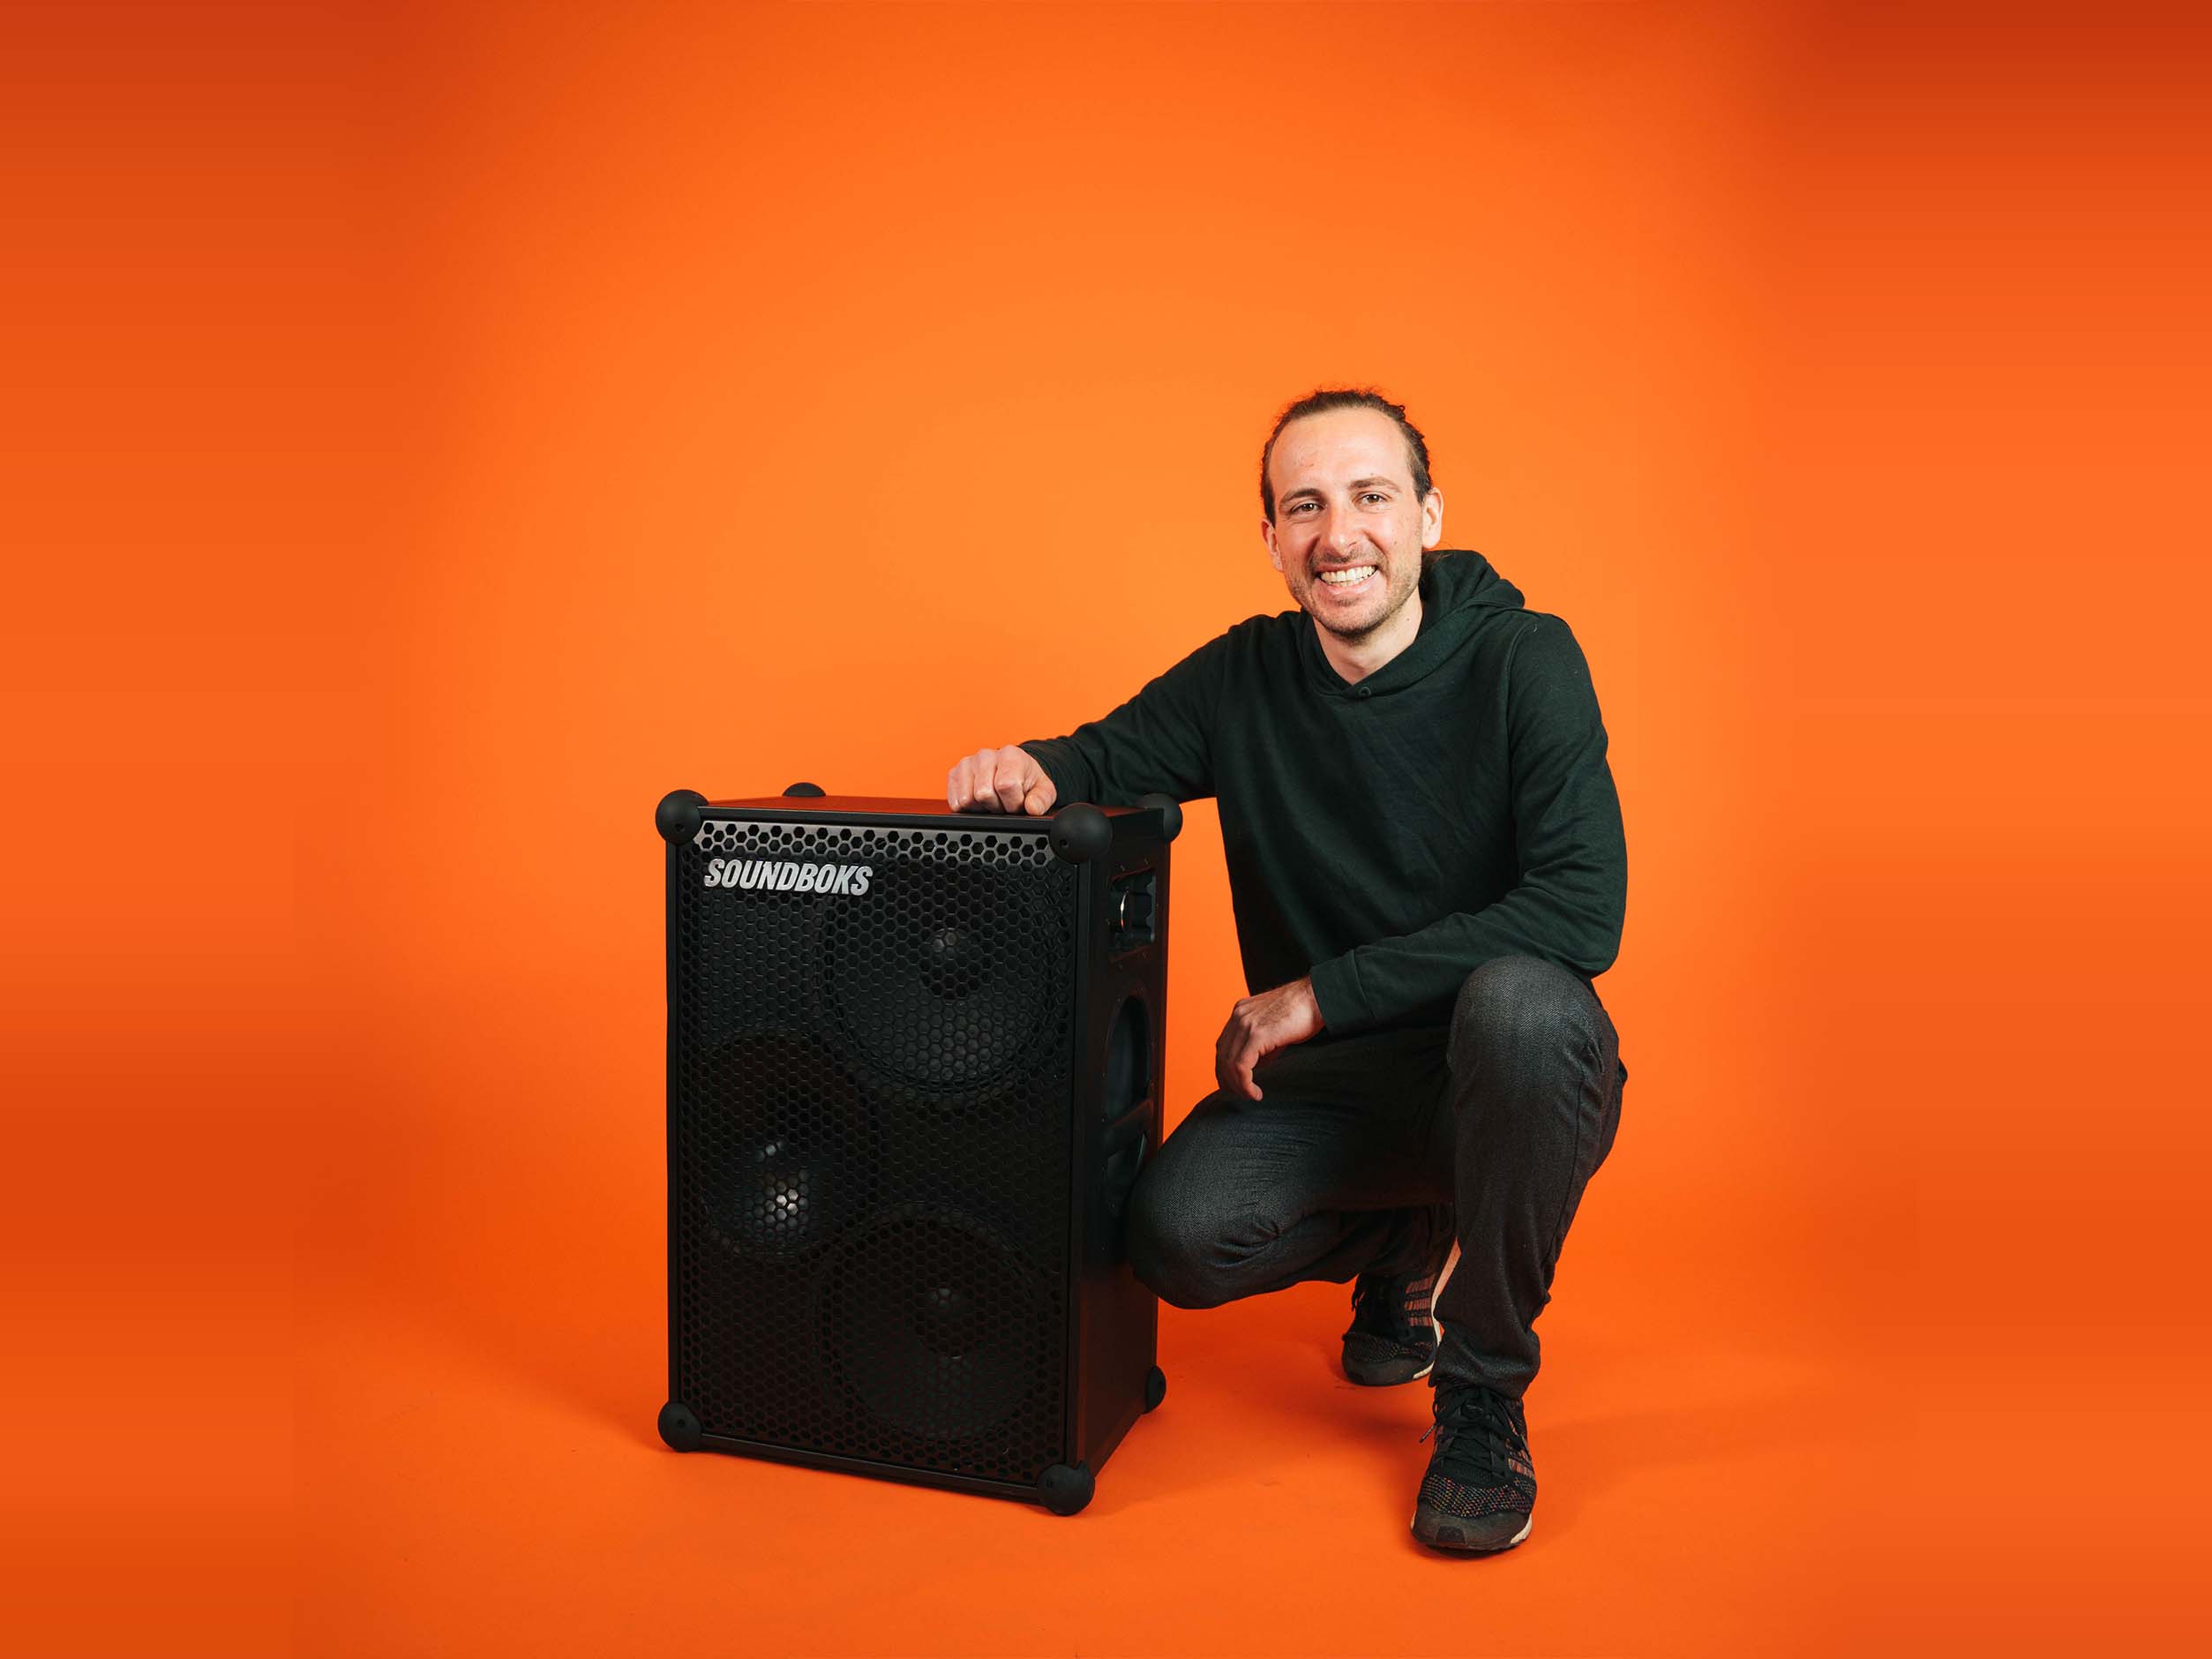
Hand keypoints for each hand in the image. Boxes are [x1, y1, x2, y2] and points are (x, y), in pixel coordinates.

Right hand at [946, 746, 1056, 814]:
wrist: (1014, 772)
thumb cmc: (1026, 780)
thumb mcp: (1043, 789)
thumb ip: (1042, 799)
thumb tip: (1032, 807)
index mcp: (1010, 754)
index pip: (1005, 785)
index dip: (1013, 802)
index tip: (1018, 802)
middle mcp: (986, 755)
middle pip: (983, 794)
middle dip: (997, 806)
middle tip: (1004, 801)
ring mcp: (967, 763)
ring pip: (967, 799)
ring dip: (982, 808)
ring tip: (993, 799)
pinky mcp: (953, 774)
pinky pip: (955, 802)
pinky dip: (968, 808)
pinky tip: (979, 800)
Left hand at [1214, 976, 1322, 1100]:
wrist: (1317, 998)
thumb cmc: (1303, 1013)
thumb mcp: (1274, 1029)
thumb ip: (1261, 1046)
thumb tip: (1256, 1069)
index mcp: (1241, 1012)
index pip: (1223, 1045)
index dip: (1224, 1069)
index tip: (1232, 1085)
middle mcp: (1239, 1016)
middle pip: (1222, 1055)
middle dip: (1227, 1080)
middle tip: (1239, 1096)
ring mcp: (1246, 1023)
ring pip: (1229, 1063)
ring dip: (1237, 1085)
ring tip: (1250, 1096)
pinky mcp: (1257, 1034)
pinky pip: (1241, 1066)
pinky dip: (1245, 1084)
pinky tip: (1255, 1093)